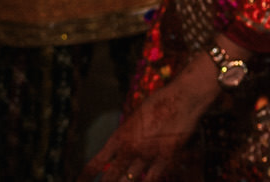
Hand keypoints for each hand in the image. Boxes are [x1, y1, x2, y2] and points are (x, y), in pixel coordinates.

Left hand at [81, 54, 215, 181]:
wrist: (184, 97)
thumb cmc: (160, 101)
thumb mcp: (135, 117)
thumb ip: (127, 135)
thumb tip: (120, 150)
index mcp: (120, 136)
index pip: (97, 163)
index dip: (86, 176)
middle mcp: (131, 148)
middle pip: (111, 177)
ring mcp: (148, 155)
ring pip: (130, 180)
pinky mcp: (166, 158)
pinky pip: (152, 178)